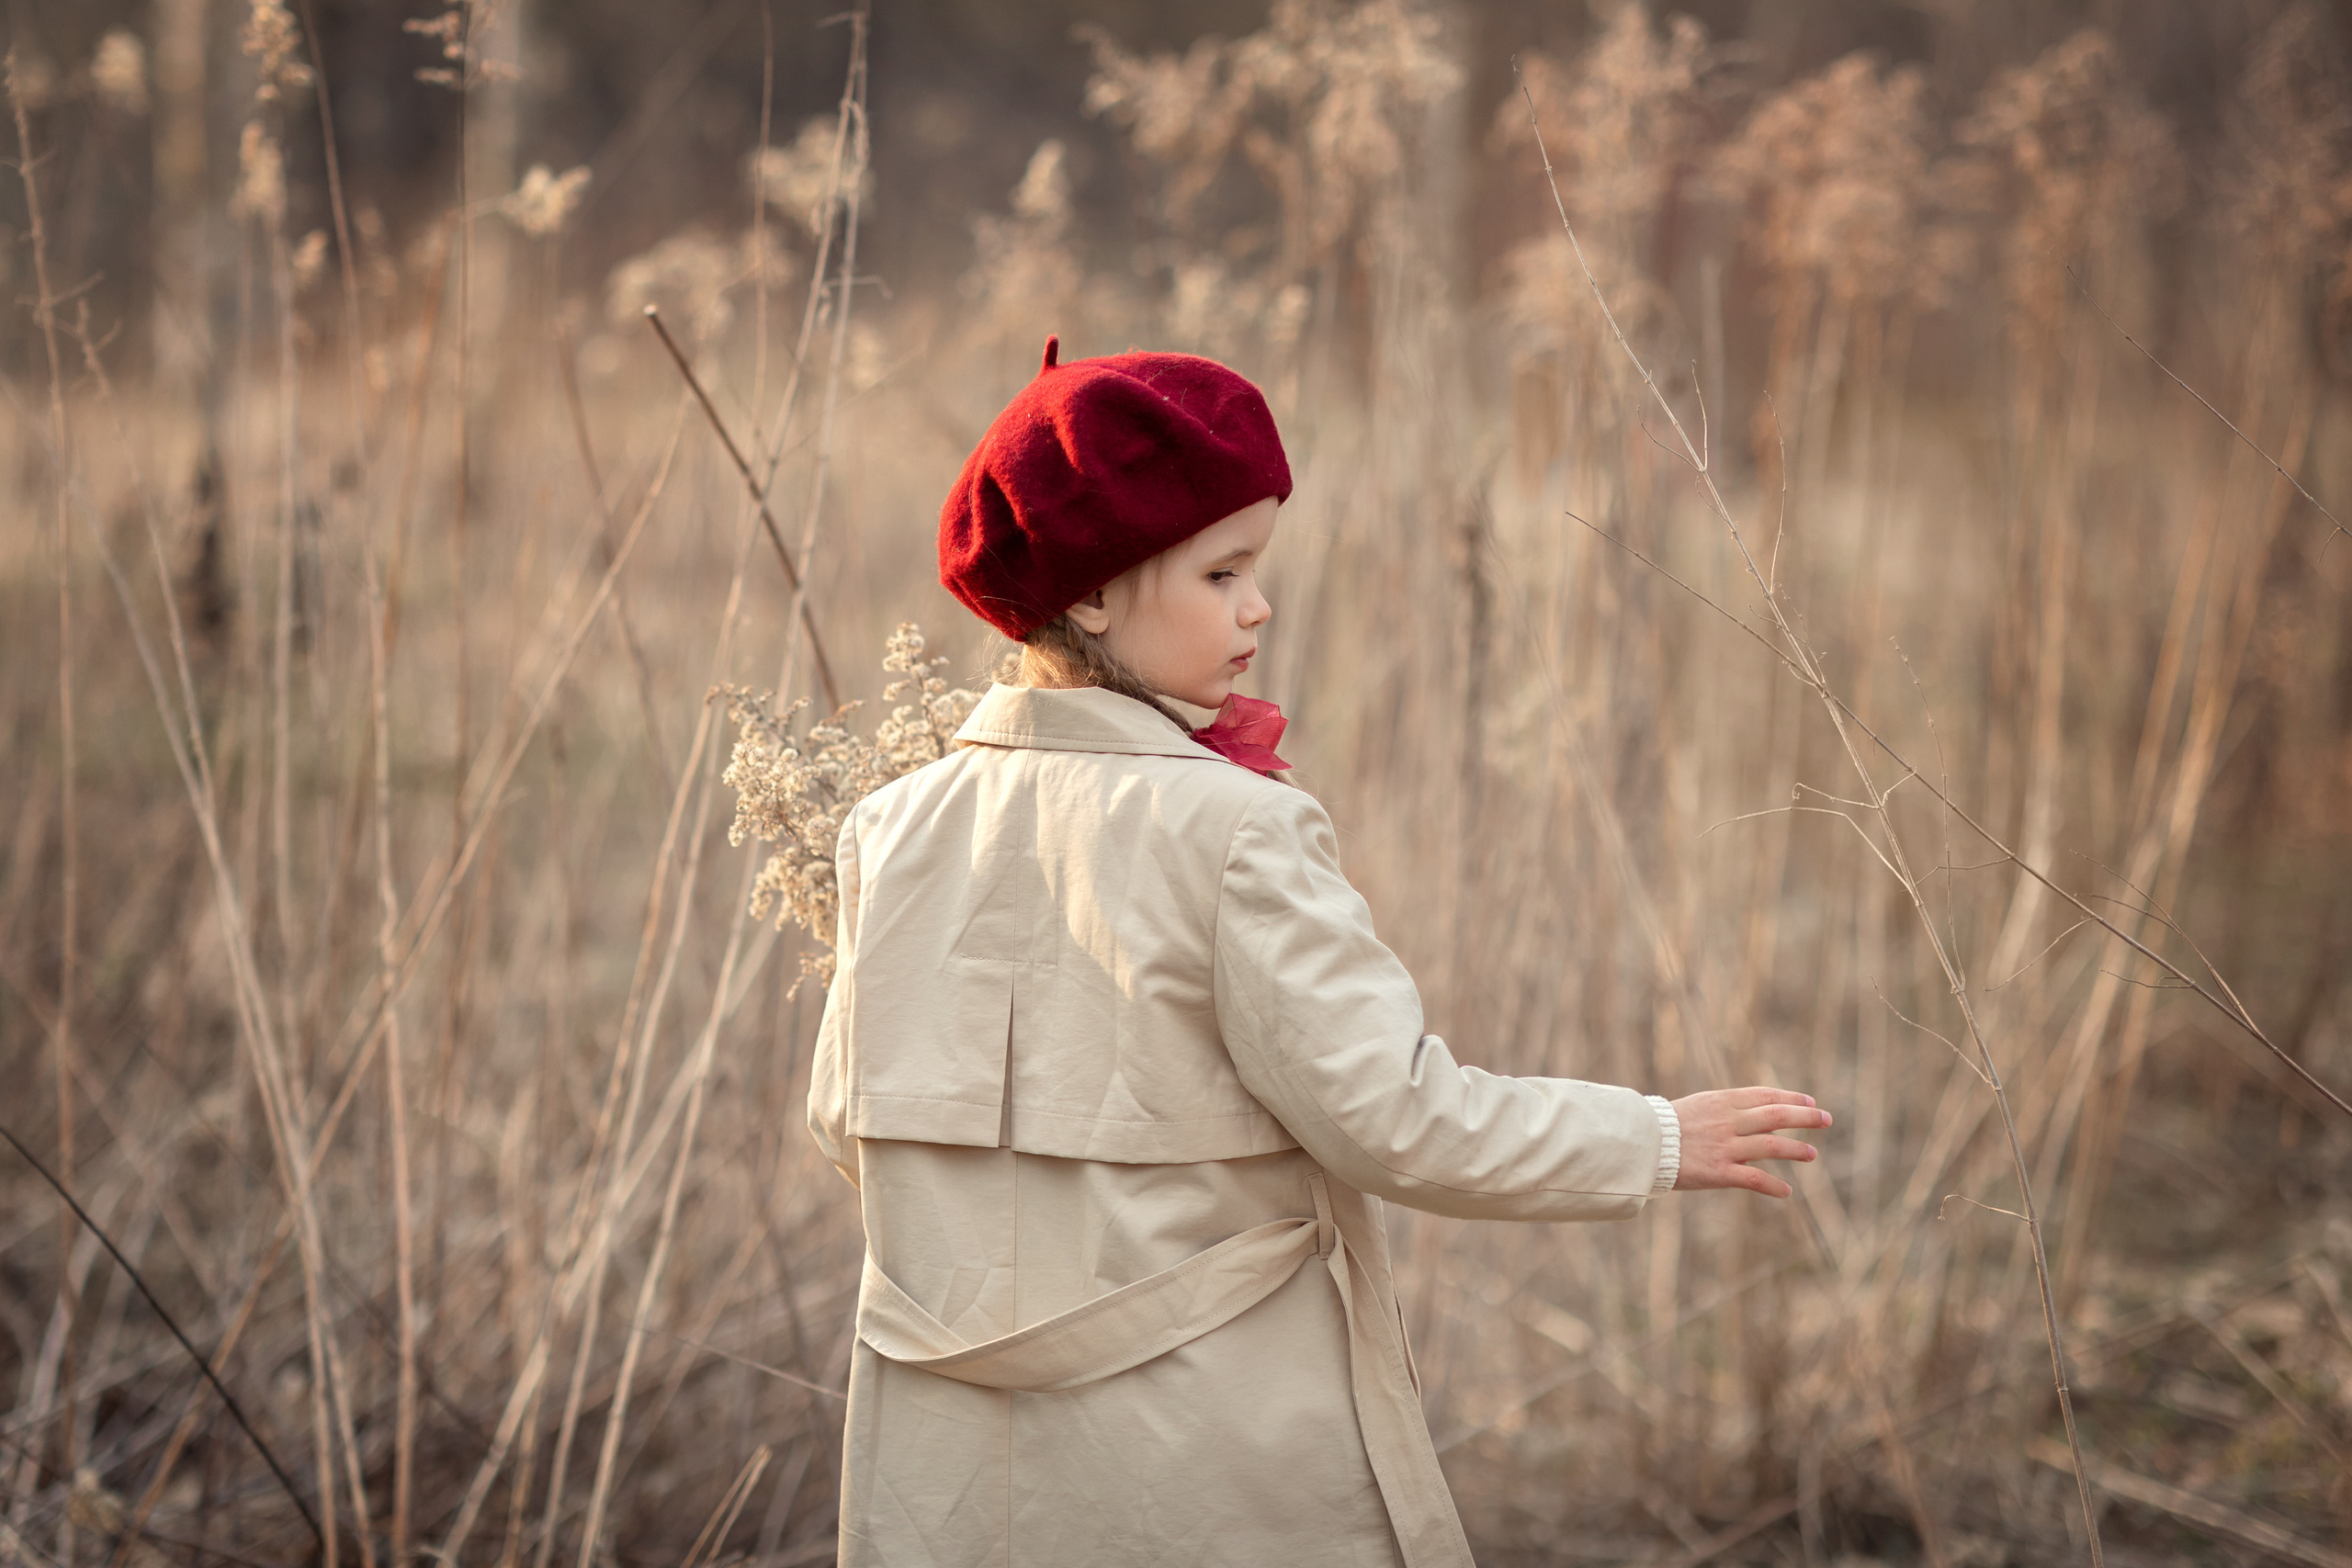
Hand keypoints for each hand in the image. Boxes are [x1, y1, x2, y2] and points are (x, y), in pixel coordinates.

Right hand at [1670, 1087, 1829, 1198]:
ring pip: (1772, 1146)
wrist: (1641, 1144)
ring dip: (1796, 1150)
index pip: (1765, 1095)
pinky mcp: (1719, 1172)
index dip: (1791, 1098)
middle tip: (1826, 1120)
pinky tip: (1787, 1192)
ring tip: (1812, 1155)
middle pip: (1776, 1117)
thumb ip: (1725, 1109)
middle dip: (1805, 1118)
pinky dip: (1774, 1186)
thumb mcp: (1697, 1106)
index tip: (1810, 1102)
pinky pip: (1755, 1178)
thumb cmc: (1665, 1126)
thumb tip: (1756, 1113)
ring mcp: (1725, 1147)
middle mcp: (1728, 1122)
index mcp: (1721, 1101)